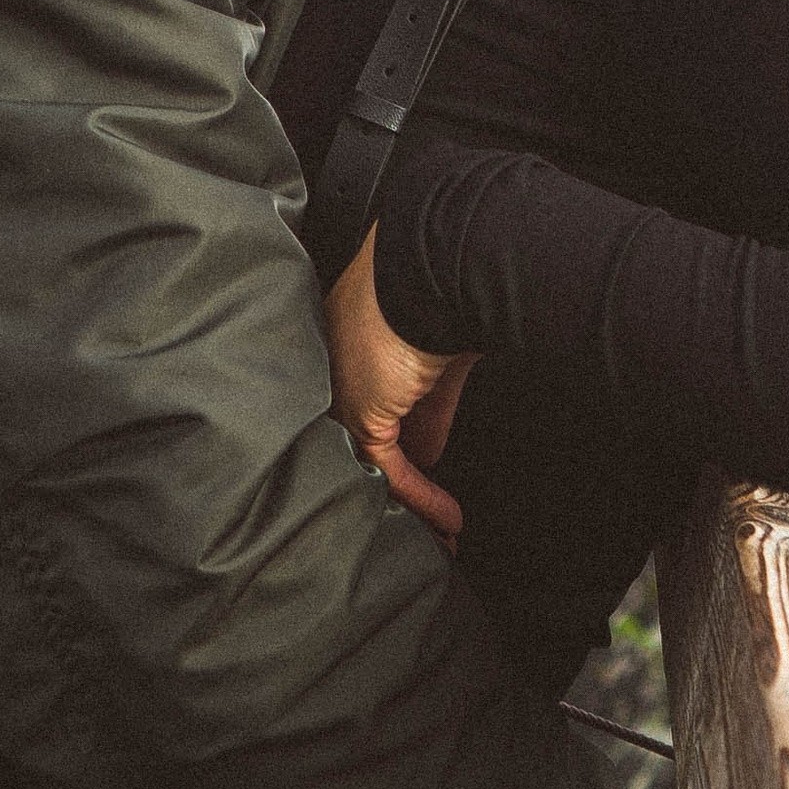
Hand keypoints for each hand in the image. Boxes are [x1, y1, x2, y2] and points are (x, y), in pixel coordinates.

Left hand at [323, 228, 476, 539]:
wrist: (437, 257)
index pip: (374, 394)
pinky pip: (390, 466)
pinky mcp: (362, 409)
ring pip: (372, 457)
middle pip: (365, 431)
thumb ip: (433, 399)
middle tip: (423, 512)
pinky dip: (422, 497)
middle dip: (398, 475)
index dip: (401, 437)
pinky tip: (447, 518)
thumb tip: (434, 446)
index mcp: (356, 327)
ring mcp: (344, 384)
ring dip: (411, 498)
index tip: (423, 466)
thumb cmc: (443, 277)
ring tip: (439, 532)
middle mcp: (340, 356)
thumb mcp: (440, 345)